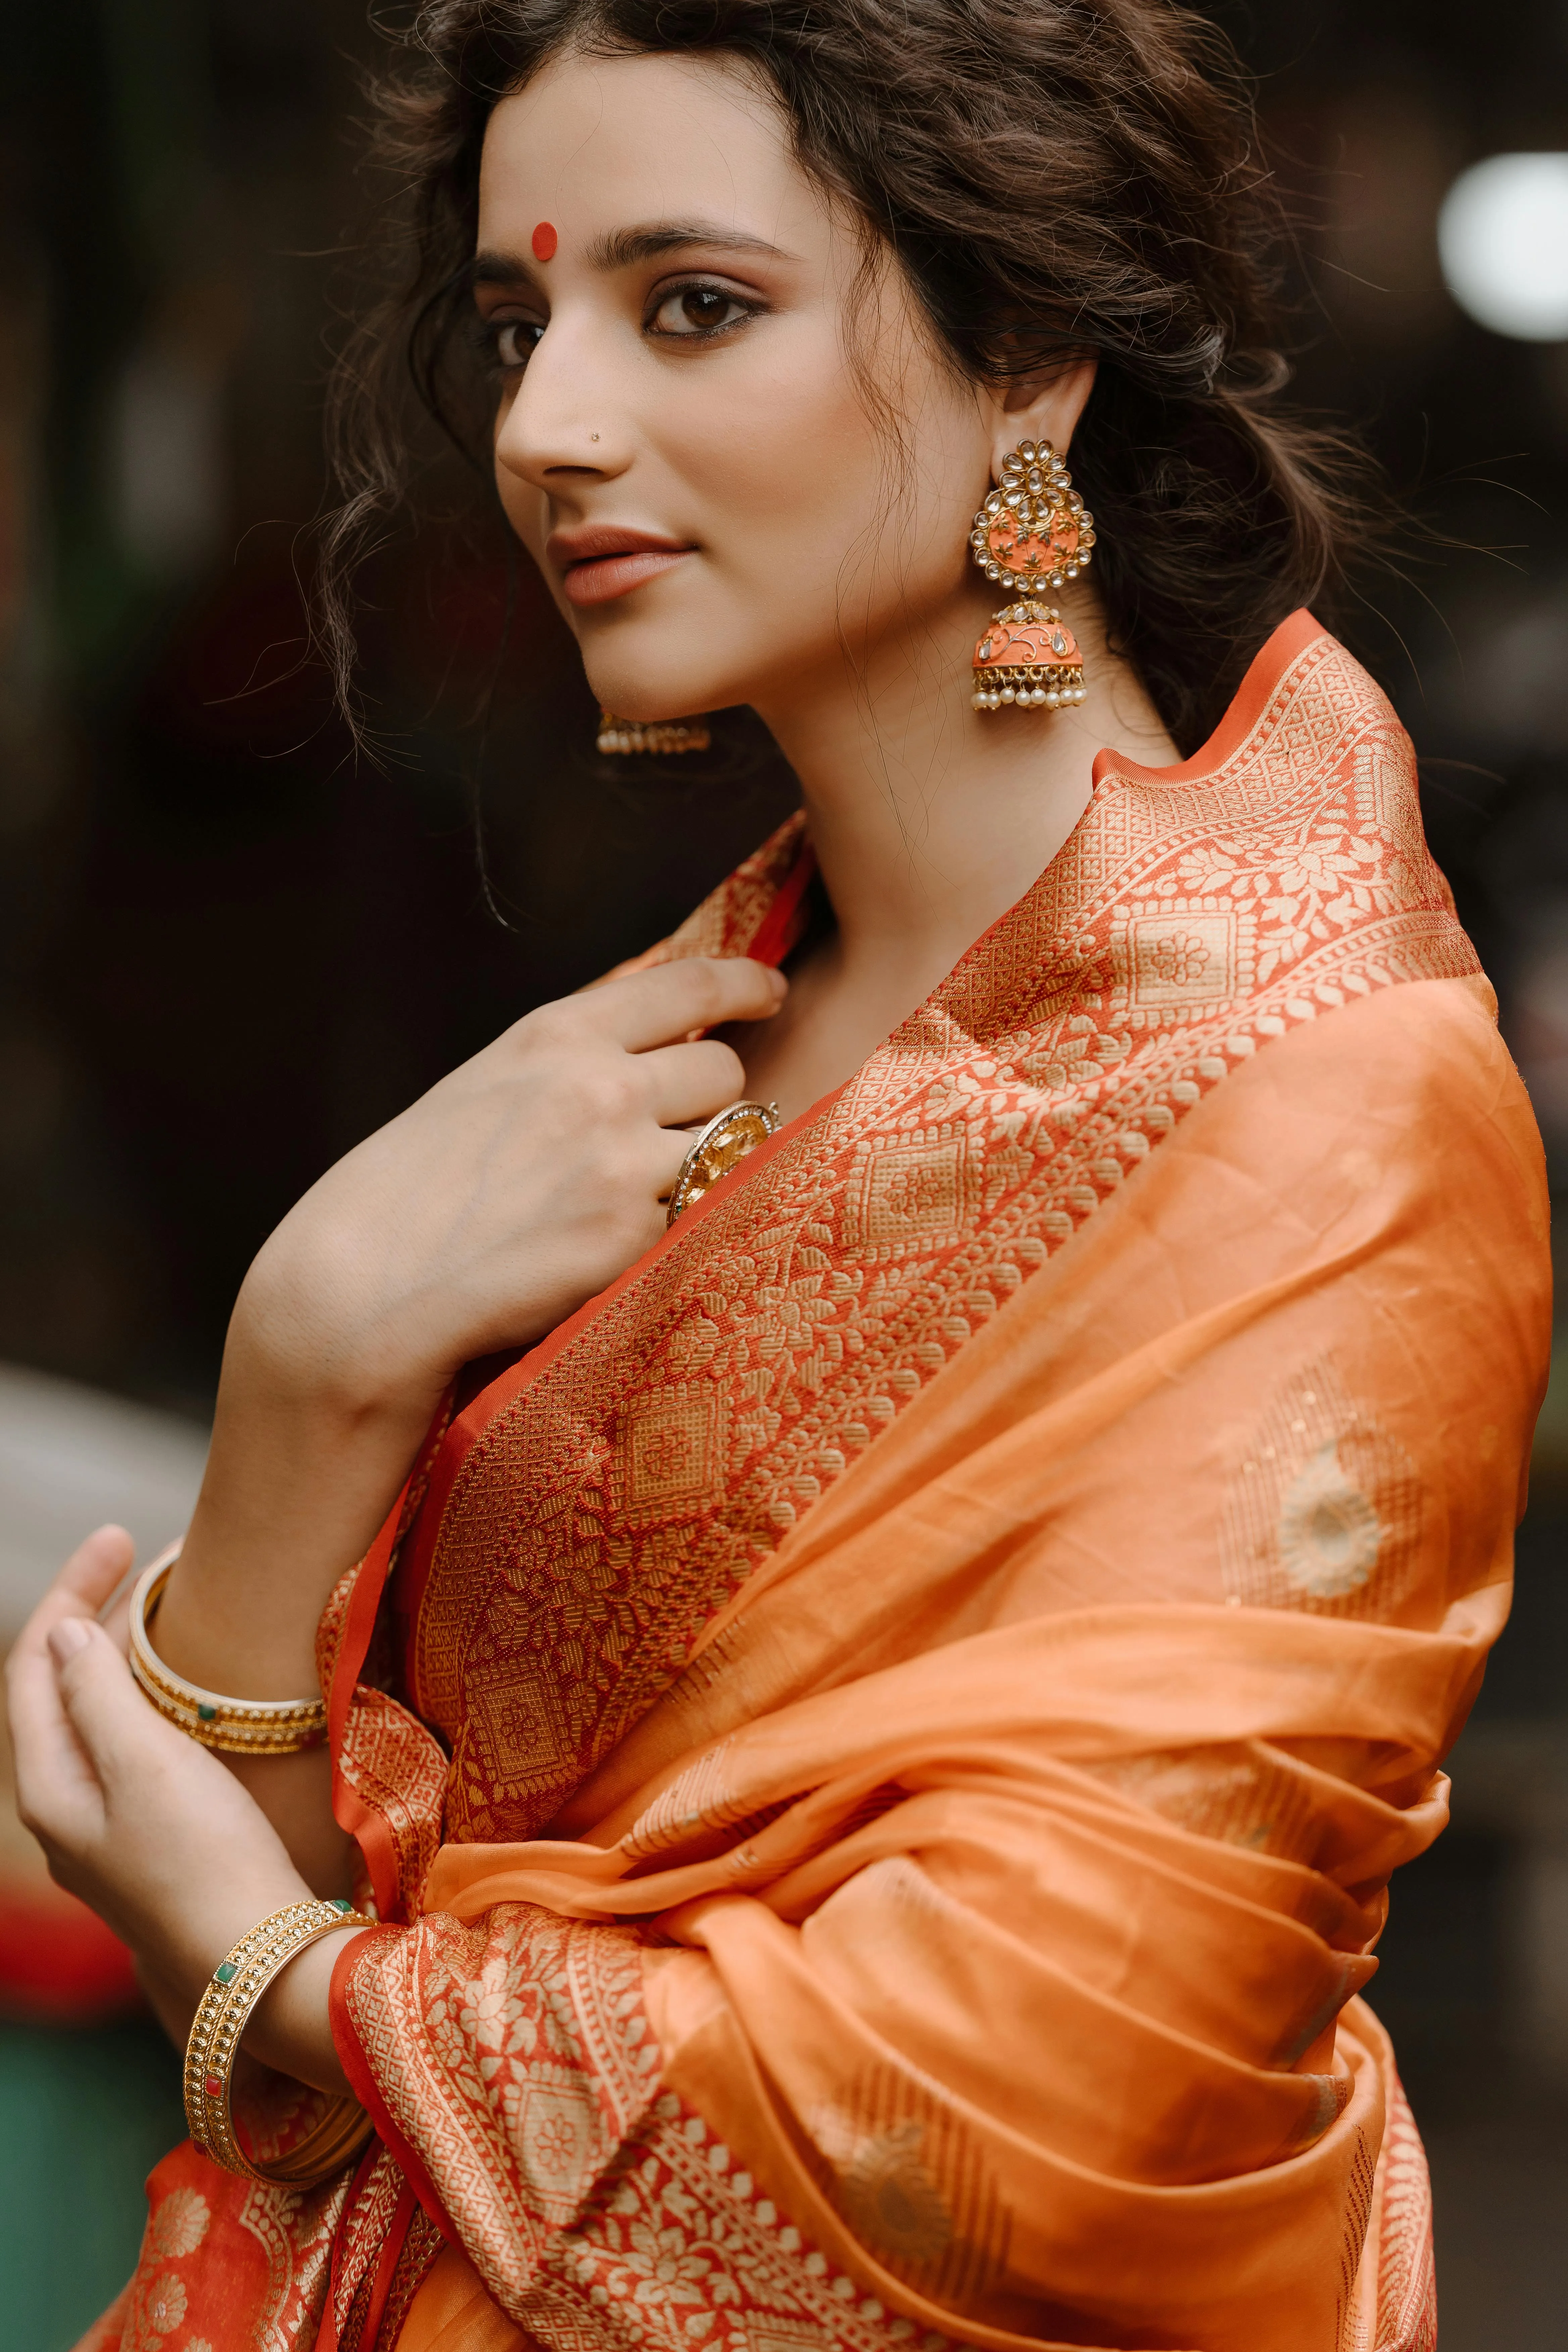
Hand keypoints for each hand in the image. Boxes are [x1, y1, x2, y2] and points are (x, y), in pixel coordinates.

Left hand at [6, 1526, 350, 2092]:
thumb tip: (69, 1635)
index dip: (71, 1591)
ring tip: (174, 1607)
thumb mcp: (145, 1762)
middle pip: (60, 1688)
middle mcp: (63, 1809)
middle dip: (98, 1615)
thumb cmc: (203, 1858)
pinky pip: (131, 1747)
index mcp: (46, 1787)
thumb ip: (98, 1693)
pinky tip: (189, 1685)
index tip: (120, 1536)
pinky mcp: (151, 1841)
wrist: (257, 1960)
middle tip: (153, 1559)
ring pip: (98, 1717)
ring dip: (127, 1656)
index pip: (35, 1663)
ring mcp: (107, 1829)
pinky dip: (151, 1698)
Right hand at [241, 953, 785, 1420]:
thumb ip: (568, 1061)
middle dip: (709, 1105)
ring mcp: (623, 1163)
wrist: (363, 1288)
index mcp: (555, 1036)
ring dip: (700, 1174)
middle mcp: (601, 1085)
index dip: (745, 984)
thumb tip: (652, 1040)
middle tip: (666, 1144)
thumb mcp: (485, 1088)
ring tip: (628, 1209)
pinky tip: (610, 1256)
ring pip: (724, 1151)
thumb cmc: (410, 1196)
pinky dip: (671, 1236)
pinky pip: (696, 1222)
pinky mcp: (633, 1239)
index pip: (689, 984)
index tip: (770, 991)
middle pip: (724, 1073)